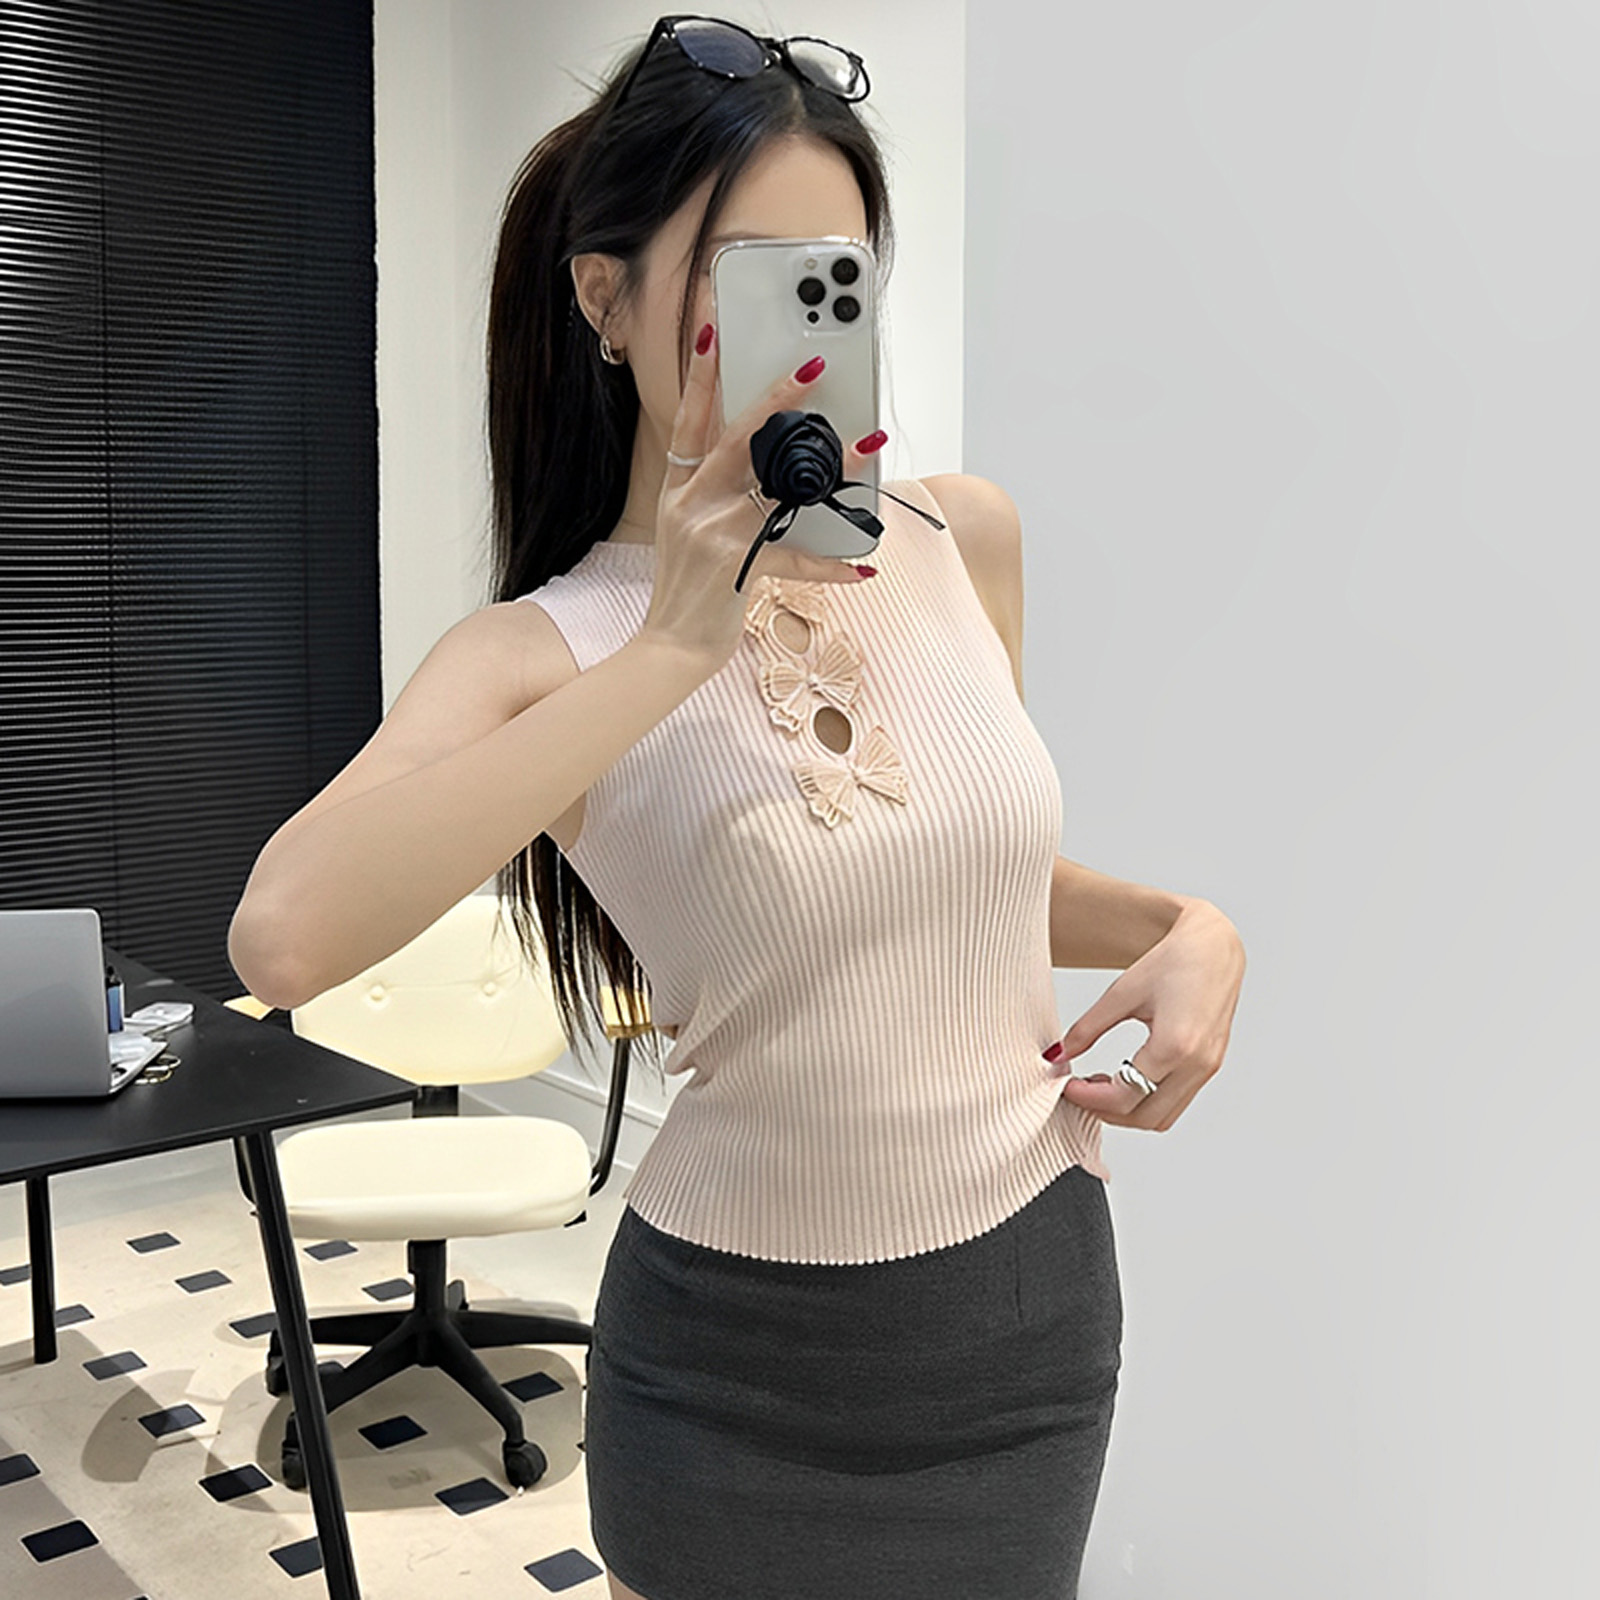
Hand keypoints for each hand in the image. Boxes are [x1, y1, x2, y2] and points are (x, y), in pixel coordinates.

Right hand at [641, 325, 879, 668]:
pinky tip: (860, 565)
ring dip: (830, 467)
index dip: (699, 376)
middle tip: (813, 367)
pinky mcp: (735, 563)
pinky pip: (795, 556)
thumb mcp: (691, 533)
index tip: (711, 332)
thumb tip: (776, 472)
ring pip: (780, 485)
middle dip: (778, 398)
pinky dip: (830, 564)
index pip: (688, 421)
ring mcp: (712, 531)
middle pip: (738, 437)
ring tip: (867, 447)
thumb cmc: (691, 591)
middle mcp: (691, 503)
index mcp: (679, 491)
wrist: (670, 647)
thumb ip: (721, 499)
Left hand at [1044, 901, 1245, 1131]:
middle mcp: (1197, 1064)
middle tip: (1078, 1092)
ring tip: (1099, 1085)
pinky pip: (1176, 1101)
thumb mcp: (1121, 993)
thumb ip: (1088, 1028)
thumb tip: (1058, 1055)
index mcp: (1175, 1045)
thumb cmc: (1172, 962)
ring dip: (1128, 1111)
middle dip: (1106, 1112)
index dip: (1089, 1099)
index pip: (1125, 1097)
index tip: (1066, 1088)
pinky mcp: (1210, 1066)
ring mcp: (1208, 1069)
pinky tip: (1124, 1077)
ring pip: (1163, 1117)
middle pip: (1145, 1118)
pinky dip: (1147, 1101)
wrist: (1214, 947)